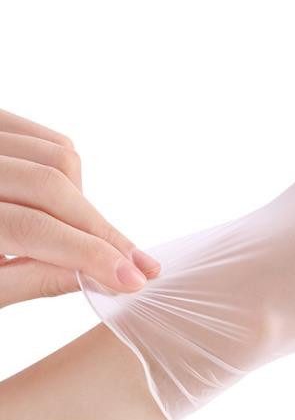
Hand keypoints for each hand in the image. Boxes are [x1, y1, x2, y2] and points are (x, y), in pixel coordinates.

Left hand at [1, 108, 159, 307]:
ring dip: (84, 202)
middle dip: (101, 230)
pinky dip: (69, 173)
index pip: (33, 228)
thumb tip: (104, 276)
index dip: (89, 255)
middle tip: (137, 266)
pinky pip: (49, 140)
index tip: (134, 279)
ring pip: (59, 157)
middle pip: (53, 186)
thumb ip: (35, 279)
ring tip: (84, 238)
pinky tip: (64, 206)